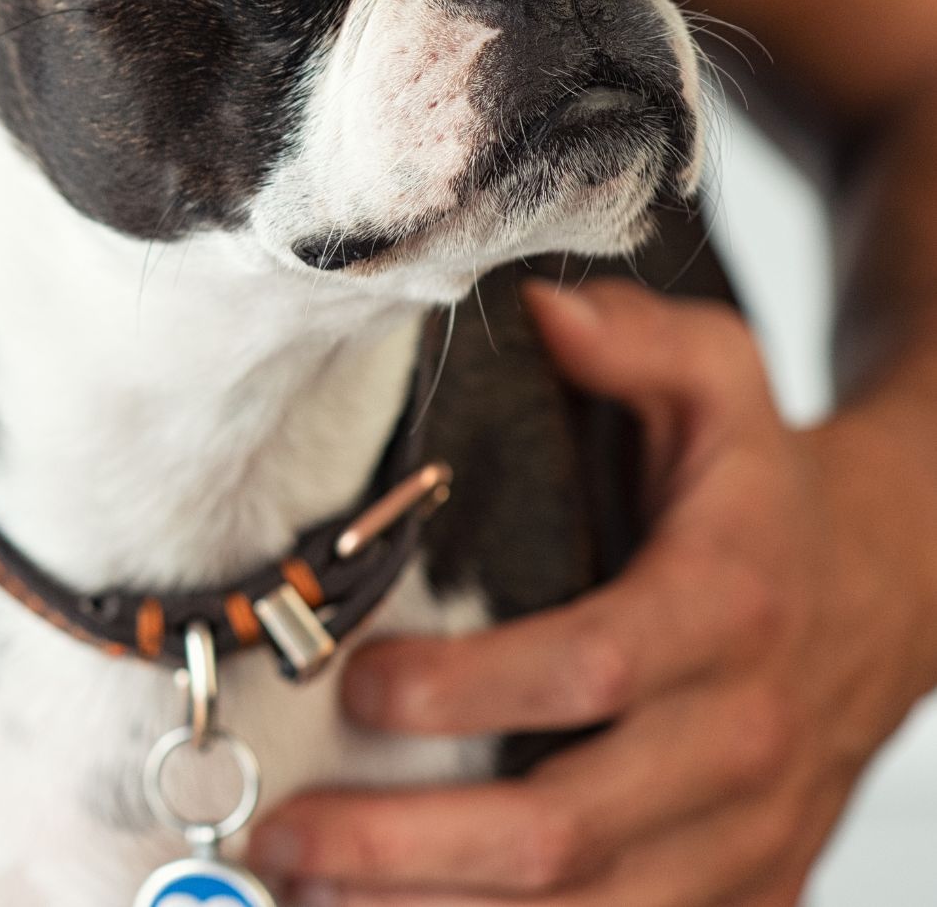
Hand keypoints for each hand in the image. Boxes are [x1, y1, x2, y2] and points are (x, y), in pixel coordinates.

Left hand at [249, 279, 936, 905]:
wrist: (897, 583)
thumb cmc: (767, 483)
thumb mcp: (720, 378)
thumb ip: (634, 338)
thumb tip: (541, 313)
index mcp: (725, 606)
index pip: (590, 669)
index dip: (468, 691)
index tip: (355, 685)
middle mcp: (741, 737)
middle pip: (569, 828)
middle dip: (412, 845)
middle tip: (285, 832)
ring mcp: (748, 832)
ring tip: (312, 899)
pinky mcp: (746, 889)